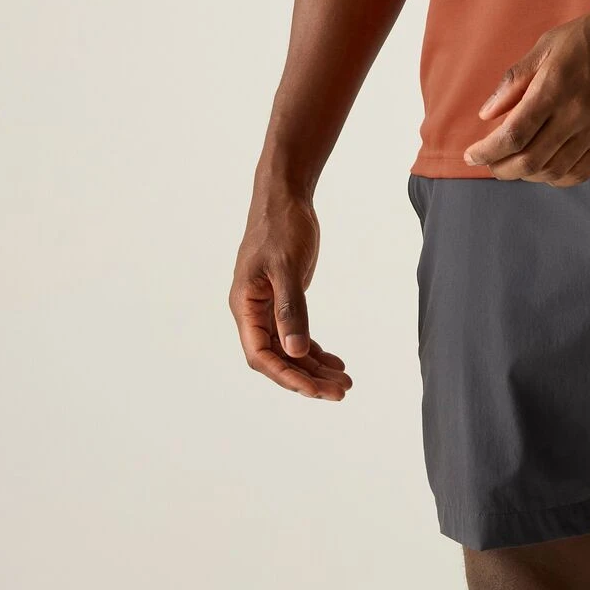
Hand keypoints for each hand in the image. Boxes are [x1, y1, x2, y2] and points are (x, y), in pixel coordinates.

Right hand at [229, 189, 352, 399]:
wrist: (285, 198)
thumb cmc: (281, 226)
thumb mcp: (286, 266)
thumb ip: (290, 309)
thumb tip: (296, 351)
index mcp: (245, 306)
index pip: (261, 355)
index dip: (287, 376)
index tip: (314, 390)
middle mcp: (253, 312)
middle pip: (278, 358)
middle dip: (307, 378)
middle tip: (340, 391)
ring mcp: (269, 308)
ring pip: (290, 349)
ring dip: (315, 367)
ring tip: (345, 383)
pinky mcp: (285, 300)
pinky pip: (297, 334)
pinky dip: (316, 350)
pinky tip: (335, 362)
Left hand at [462, 0, 589, 183]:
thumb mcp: (549, 44)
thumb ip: (516, 80)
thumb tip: (488, 113)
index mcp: (555, 88)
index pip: (513, 134)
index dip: (486, 151)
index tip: (471, 154)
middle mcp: (575, 115)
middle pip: (529, 160)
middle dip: (500, 167)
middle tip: (487, 161)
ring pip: (552, 171)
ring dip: (525, 174)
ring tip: (512, 164)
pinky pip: (580, 172)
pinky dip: (556, 178)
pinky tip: (544, 169)